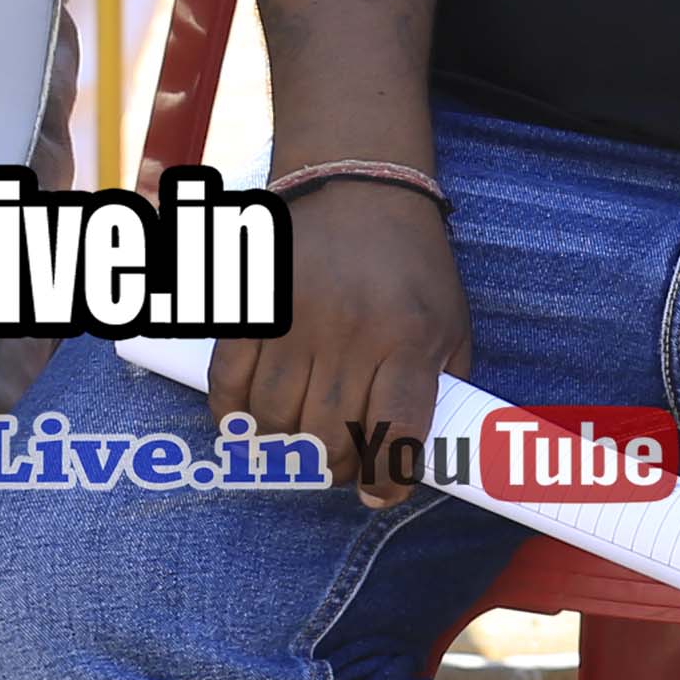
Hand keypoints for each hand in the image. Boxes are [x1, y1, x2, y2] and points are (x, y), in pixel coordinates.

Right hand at [217, 180, 463, 504]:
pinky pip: (228, 384)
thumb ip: (442, 388)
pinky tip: (251, 425)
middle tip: (341, 464)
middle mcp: (352, 333)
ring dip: (286, 447)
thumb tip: (421, 457)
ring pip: (275, 420)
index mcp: (410, 339)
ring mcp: (295, 320)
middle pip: (328, 437)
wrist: (359, 185)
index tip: (383, 494)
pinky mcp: (251, 309)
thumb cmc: (413, 266)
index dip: (389, 479)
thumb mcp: (452, 323)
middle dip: (336, 467)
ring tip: (302, 441)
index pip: (396, 434)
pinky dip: (234, 417)